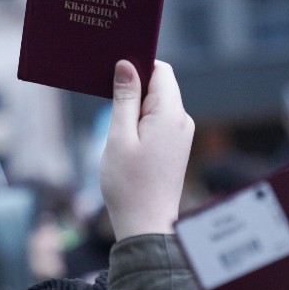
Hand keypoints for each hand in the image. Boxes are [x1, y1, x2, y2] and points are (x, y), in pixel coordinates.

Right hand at [99, 60, 194, 238]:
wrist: (146, 224)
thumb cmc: (128, 184)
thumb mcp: (119, 136)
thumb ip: (124, 98)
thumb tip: (126, 65)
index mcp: (171, 114)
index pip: (160, 70)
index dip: (137, 65)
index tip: (113, 71)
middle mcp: (182, 120)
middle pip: (160, 84)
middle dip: (134, 85)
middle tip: (106, 96)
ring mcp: (181, 133)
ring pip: (158, 103)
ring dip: (135, 105)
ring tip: (114, 123)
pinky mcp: (175, 145)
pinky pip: (159, 120)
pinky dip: (141, 120)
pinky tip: (124, 134)